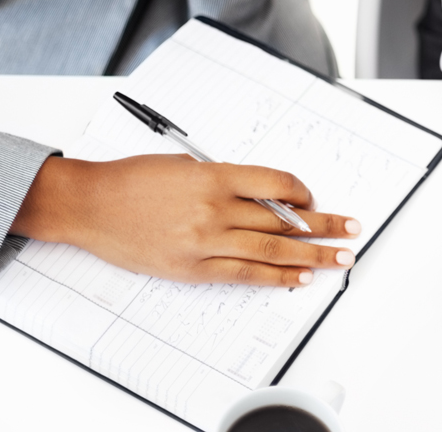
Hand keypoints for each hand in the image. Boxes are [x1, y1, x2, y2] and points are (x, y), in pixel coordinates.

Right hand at [10, 154, 360, 285]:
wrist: (90, 206)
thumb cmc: (132, 180)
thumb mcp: (185, 166)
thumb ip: (222, 180)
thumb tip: (257, 196)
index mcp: (215, 177)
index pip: (276, 184)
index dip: (302, 192)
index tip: (314, 199)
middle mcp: (215, 209)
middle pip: (282, 219)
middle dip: (323, 225)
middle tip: (351, 229)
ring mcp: (204, 241)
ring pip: (271, 248)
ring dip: (311, 254)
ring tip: (339, 257)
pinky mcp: (192, 267)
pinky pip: (243, 273)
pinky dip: (275, 276)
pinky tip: (299, 276)